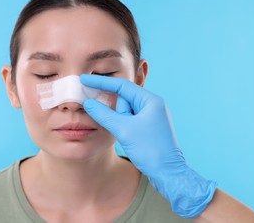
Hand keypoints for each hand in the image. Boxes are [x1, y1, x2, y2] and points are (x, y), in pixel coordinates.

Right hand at [80, 74, 216, 218]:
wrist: (169, 174)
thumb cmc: (150, 151)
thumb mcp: (124, 130)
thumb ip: (104, 114)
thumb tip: (88, 103)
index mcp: (151, 100)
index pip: (121, 85)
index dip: (101, 82)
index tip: (84, 79)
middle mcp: (152, 105)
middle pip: (123, 100)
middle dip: (117, 113)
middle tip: (124, 129)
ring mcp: (151, 116)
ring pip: (125, 112)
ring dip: (120, 122)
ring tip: (130, 138)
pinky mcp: (148, 126)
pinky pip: (130, 120)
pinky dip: (123, 125)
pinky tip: (127, 137)